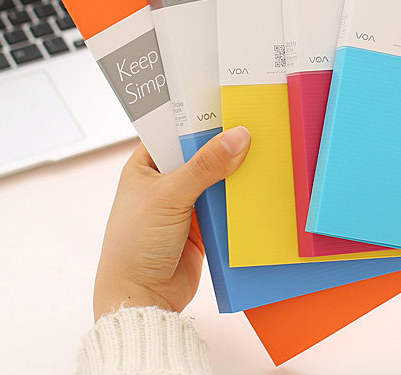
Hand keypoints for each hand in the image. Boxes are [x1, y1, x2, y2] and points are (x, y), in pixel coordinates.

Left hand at [93, 126, 250, 319]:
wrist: (142, 300)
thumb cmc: (135, 246)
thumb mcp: (168, 198)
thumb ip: (204, 166)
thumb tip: (239, 136)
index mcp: (145, 165)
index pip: (175, 130)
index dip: (199, 115)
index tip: (228, 100)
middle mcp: (165, 180)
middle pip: (201, 152)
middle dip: (225, 142)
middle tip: (255, 121)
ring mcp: (186, 202)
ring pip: (217, 176)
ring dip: (236, 168)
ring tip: (265, 146)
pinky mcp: (203, 224)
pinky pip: (227, 201)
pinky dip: (242, 194)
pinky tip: (262, 181)